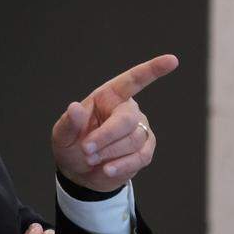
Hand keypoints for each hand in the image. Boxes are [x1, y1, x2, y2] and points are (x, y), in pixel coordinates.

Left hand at [51, 54, 177, 192]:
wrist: (80, 173)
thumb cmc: (72, 146)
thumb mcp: (62, 135)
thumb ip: (68, 123)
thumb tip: (75, 108)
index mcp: (109, 96)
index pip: (133, 79)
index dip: (153, 70)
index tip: (172, 60)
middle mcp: (127, 109)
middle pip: (127, 119)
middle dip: (106, 137)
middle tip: (86, 150)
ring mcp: (139, 129)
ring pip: (133, 140)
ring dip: (109, 153)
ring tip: (92, 159)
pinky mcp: (145, 149)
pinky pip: (141, 157)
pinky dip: (122, 165)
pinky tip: (107, 169)